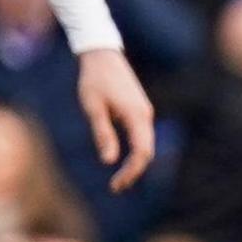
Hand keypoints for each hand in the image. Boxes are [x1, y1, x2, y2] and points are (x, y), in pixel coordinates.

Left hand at [77, 48, 155, 192]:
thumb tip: (109, 161)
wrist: (102, 54)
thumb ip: (103, 134)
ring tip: (118, 179)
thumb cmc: (94, 80)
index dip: (131, 172)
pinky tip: (121, 159)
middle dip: (134, 171)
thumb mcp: (93, 108)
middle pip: (147, 151)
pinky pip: (141, 135)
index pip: (142, 152)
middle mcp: (145, 114)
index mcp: (136, 115)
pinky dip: (134, 151)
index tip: (116, 185)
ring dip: (134, 163)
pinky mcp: (138, 109)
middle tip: (116, 188)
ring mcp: (143, 111)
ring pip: (145, 144)